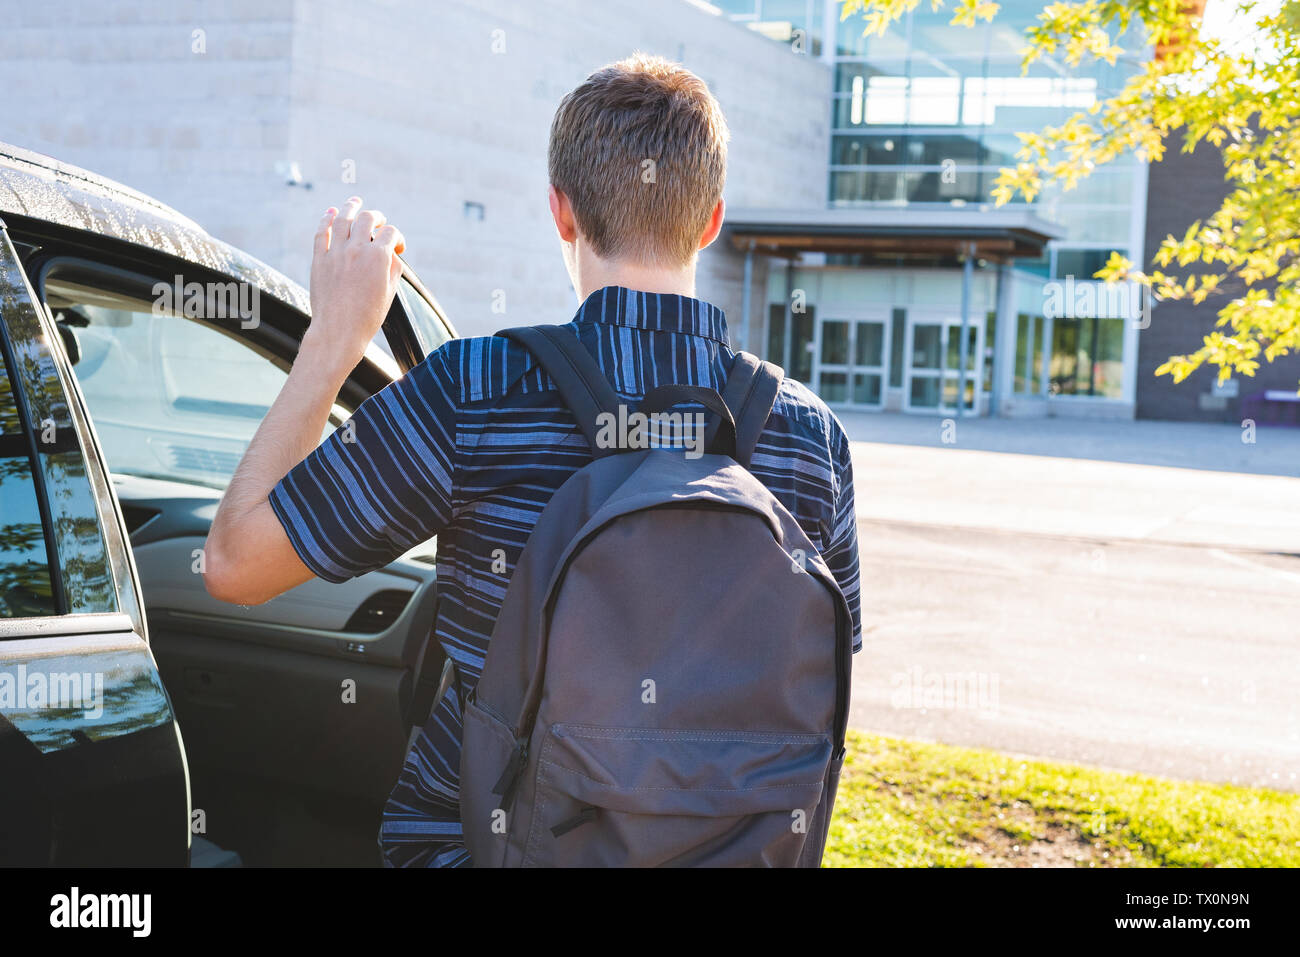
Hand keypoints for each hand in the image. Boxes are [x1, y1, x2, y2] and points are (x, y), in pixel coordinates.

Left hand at [304, 196, 405, 373]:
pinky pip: (321, 232)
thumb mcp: (389, 293)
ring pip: (342, 219)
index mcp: (378, 258)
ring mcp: (336, 253)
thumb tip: (391, 254)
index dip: (397, 238)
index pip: (391, 233)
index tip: (398, 248)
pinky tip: (330, 213)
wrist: (338, 332)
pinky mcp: (319, 260)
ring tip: (355, 202)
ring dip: (350, 208)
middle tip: (379, 220)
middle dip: (377, 217)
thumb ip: (393, 269)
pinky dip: (326, 219)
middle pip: (367, 219)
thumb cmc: (367, 317)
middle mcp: (356, 250)